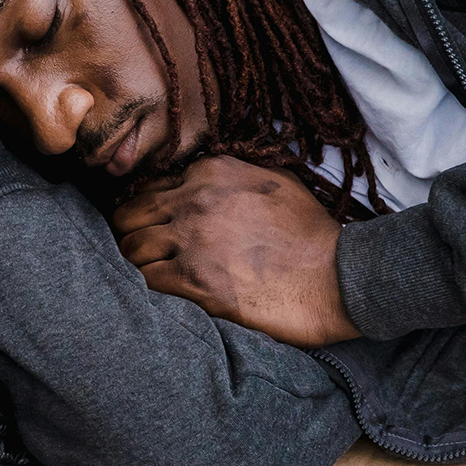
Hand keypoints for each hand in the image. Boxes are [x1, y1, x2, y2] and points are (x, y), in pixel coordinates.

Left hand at [110, 156, 359, 346]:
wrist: (336, 276)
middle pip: (129, 216)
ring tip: (153, 274)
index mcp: (211, 172)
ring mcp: (191, 241)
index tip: (155, 227)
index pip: (151, 187)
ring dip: (137, 263)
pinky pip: (145, 281)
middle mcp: (194, 201)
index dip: (149, 210)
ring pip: (130, 249)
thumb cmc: (311, 233)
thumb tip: (203, 180)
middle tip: (144, 253)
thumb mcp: (274, 182)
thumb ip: (231, 175)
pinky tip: (163, 293)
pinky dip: (147, 288)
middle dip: (132, 234)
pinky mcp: (193, 281)